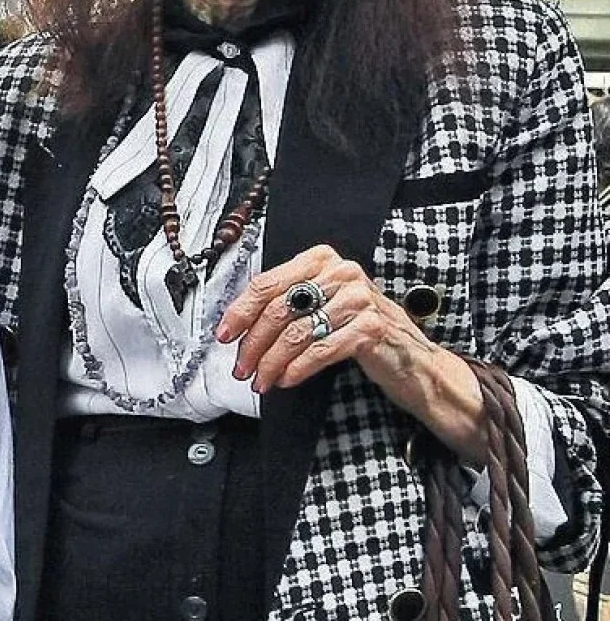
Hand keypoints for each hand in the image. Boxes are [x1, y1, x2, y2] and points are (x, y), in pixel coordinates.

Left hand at [217, 244, 485, 464]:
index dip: (240, 312)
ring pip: (296, 332)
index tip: (224, 335)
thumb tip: (239, 324)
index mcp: (322, 260)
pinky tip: (286, 380)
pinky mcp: (371, 328)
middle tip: (241, 367)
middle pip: (278, 309)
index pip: (268, 283)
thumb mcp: (325, 308)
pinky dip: (297, 368)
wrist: (415, 364)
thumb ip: (289, 305)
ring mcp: (359, 298)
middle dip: (253, 343)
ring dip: (271, 362)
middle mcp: (341, 272)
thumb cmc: (363, 334)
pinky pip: (320, 349)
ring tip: (261, 380)